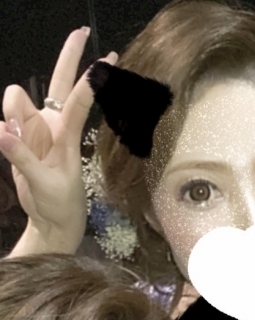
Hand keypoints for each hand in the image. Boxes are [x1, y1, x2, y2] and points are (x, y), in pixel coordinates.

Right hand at [0, 29, 117, 252]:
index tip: (109, 60)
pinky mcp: (21, 137)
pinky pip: (5, 122)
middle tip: (80, 31)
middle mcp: (53, 125)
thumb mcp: (44, 185)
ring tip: (13, 144)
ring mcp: (36, 129)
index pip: (81, 101)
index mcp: (66, 135)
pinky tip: (4, 141)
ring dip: (10, 112)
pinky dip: (2, 130)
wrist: (51, 220)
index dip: (91, 80)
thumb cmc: (58, 204)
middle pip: (60, 81)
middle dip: (69, 56)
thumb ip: (22, 158)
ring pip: (16, 100)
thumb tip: (2, 132)